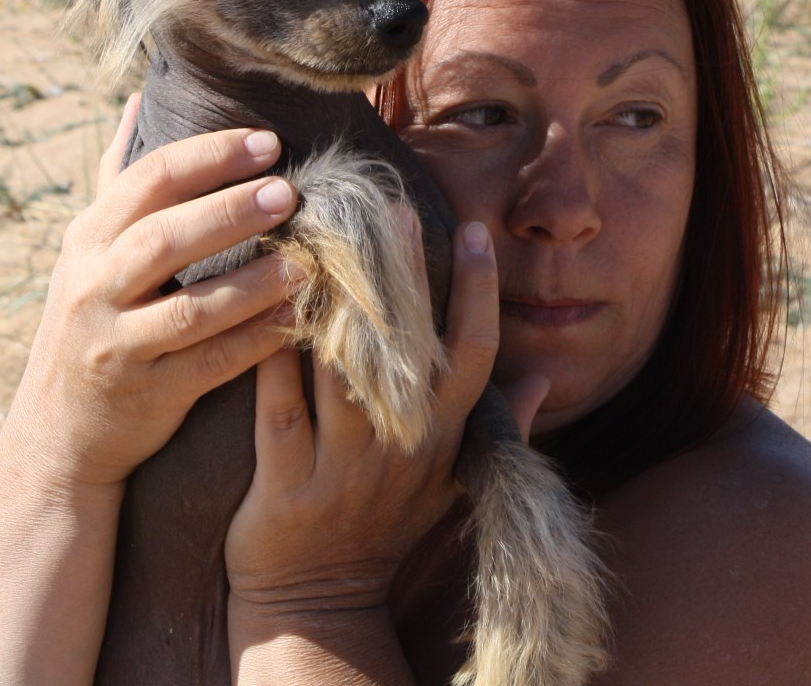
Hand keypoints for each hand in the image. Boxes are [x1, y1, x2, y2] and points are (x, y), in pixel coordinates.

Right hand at [7, 94, 303, 491]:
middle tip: (290, 191)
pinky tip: (298, 320)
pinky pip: (209, 364)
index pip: (147, 180)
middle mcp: (93, 287)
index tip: (267, 140)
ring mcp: (116, 344)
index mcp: (87, 240)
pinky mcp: (146, 394)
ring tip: (305, 259)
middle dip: (229, 210)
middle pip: (164, 238)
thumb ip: (117, 179)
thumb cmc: (90, 323)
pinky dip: (255, 341)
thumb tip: (137, 101)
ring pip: (189, 308)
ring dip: (252, 282)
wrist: (58, 433)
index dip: (208, 156)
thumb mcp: (86, 251)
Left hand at [224, 220, 506, 615]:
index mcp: (443, 439)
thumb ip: (498, 428)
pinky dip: (272, 358)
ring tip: (318, 240)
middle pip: (409, 349)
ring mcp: (344, 468)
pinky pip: (278, 410)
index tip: (471, 228)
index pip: (475, 353)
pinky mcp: (286, 486)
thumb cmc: (383, 530)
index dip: (478, 290)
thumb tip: (545, 376)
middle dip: (404, 275)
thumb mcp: (451, 484)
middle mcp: (401, 448)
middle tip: (392, 207)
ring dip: (331, 304)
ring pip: (341, 371)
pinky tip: (264, 308)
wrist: (317, 603)